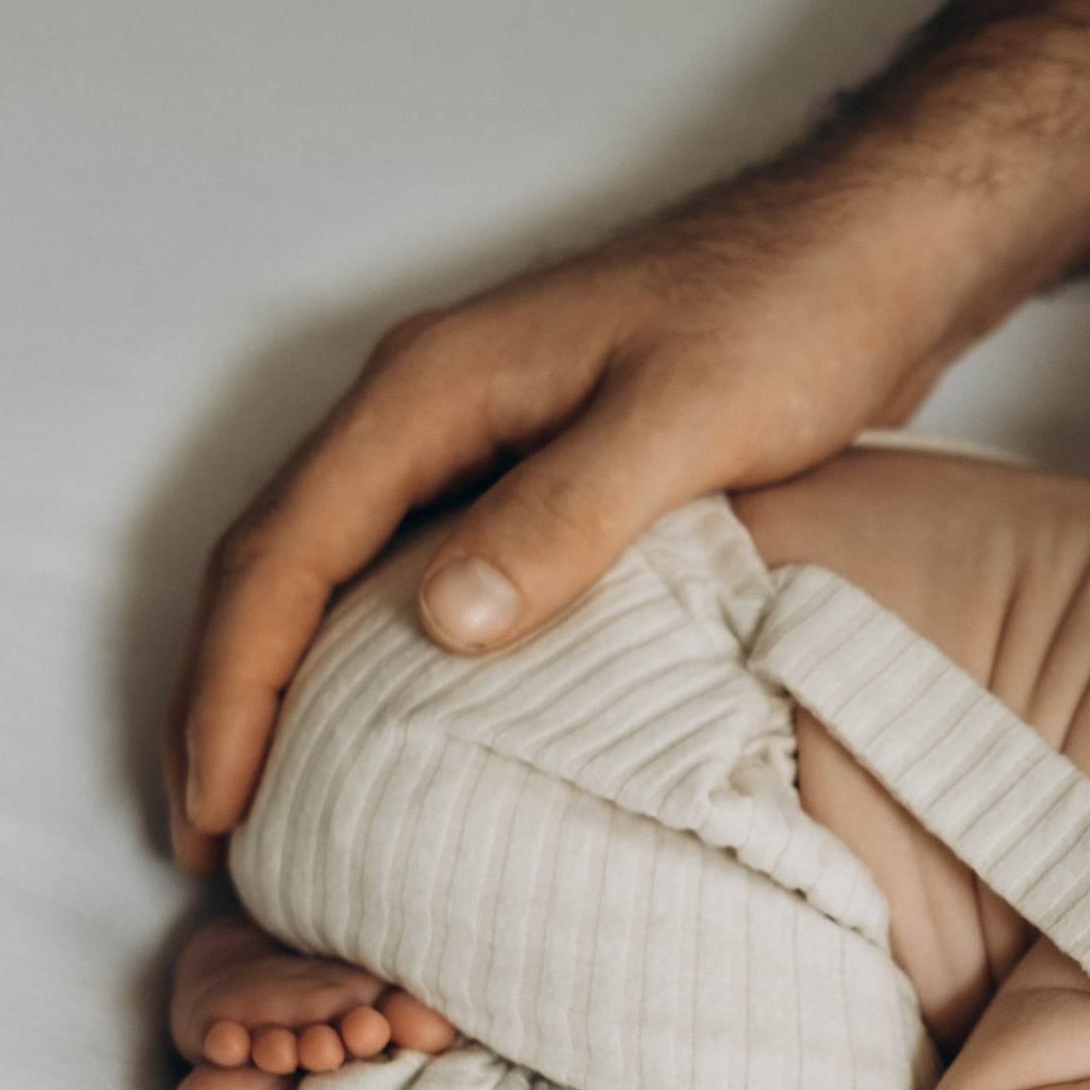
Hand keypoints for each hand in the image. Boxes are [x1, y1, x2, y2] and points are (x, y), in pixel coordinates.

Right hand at [163, 181, 981, 873]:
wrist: (876, 253)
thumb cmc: (794, 316)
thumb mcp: (687, 420)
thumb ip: (568, 513)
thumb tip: (441, 626)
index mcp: (434, 388)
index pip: (285, 551)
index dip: (234, 685)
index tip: (214, 805)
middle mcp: (431, 407)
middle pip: (280, 562)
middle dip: (231, 697)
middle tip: (213, 836)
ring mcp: (481, 434)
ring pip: (338, 569)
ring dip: (291, 681)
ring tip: (279, 807)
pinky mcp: (538, 467)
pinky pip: (417, 569)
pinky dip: (380, 655)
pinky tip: (402, 733)